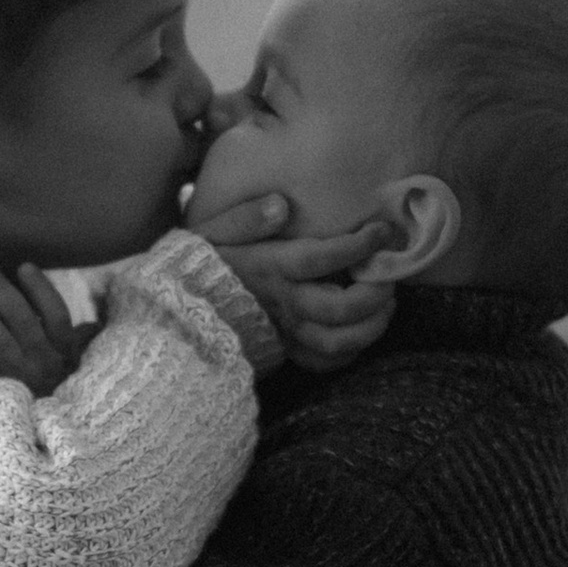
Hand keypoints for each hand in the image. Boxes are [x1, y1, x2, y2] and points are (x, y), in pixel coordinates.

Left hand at [0, 259, 99, 400]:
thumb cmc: (67, 391)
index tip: (24, 266)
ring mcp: (19, 379)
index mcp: (66, 354)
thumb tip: (96, 313)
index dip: (41, 289)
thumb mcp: (82, 365)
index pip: (57, 316)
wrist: (52, 441)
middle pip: (21, 320)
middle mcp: (43, 364)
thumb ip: (85, 339)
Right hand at [189, 193, 398, 370]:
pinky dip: (351, 351)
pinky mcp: (285, 351)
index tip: (382, 232)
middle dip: (376, 291)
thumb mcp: (213, 230)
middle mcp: (283, 303)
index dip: (359, 246)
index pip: (322, 258)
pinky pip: (325, 362)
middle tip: (389, 273)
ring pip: (339, 341)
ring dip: (372, 325)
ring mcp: (286, 332)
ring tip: (385, 304)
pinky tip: (361, 330)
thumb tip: (281, 204)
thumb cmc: (201, 263)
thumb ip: (246, 217)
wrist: (178, 310)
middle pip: (341, 307)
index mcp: (270, 268)